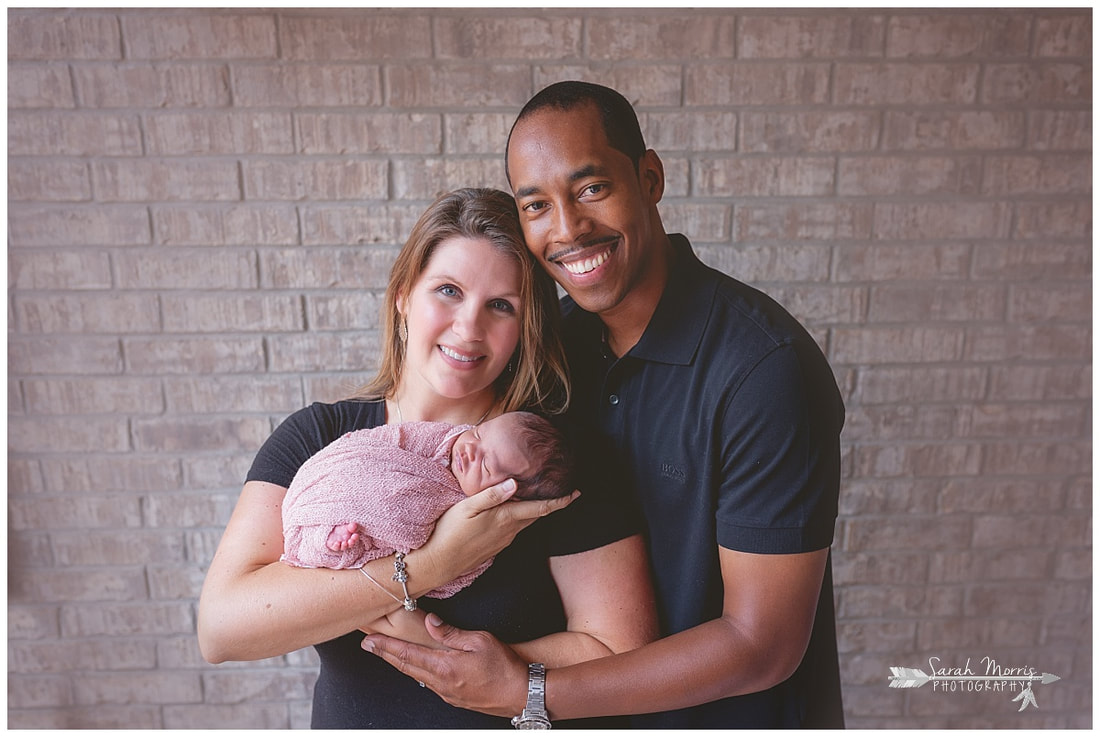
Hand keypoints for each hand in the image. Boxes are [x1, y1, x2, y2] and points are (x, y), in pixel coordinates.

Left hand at [362, 613, 527, 716]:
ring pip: (415, 676)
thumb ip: (451, 632)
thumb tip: (429, 622)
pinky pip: (428, 683)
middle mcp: (440, 683)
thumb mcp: (480, 641)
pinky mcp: (454, 698)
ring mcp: (446, 693)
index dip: (386, 647)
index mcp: (444, 666)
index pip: (407, 654)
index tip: (369, 641)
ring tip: (387, 653)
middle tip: (368, 645)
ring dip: (399, 663)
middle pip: (405, 667)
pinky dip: (415, 672)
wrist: (521, 695)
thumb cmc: (504, 667)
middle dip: (385, 654)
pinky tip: (415, 666)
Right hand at [420, 479, 577, 583]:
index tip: (576, 493)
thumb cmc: (449, 532)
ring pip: (525, 524)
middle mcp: (509, 531)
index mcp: (505, 518)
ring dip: (536, 512)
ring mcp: (502, 542)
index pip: (540, 508)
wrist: (438, 563)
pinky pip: (514, 531)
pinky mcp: (495, 548)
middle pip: (536, 516)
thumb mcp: (467, 508)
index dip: (560, 502)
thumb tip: (515, 483)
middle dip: (552, 505)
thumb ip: (491, 496)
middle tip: (565, 493)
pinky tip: (514, 514)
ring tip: (541, 498)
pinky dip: (521, 520)